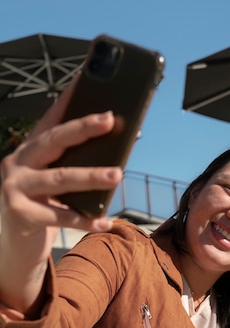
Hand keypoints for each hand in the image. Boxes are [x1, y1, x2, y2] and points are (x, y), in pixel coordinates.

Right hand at [0, 79, 121, 314]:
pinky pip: (59, 216)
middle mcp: (17, 164)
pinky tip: (105, 221)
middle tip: (109, 119)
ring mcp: (15, 188)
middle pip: (53, 142)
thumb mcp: (54, 185)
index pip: (50, 120)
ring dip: (91, 176)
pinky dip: (85, 220)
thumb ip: (73, 169)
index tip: (86, 79)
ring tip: (117, 174)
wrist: (13, 248)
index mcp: (28, 152)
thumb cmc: (41, 209)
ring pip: (59, 178)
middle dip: (83, 129)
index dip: (67, 100)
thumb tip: (116, 158)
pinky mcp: (21, 215)